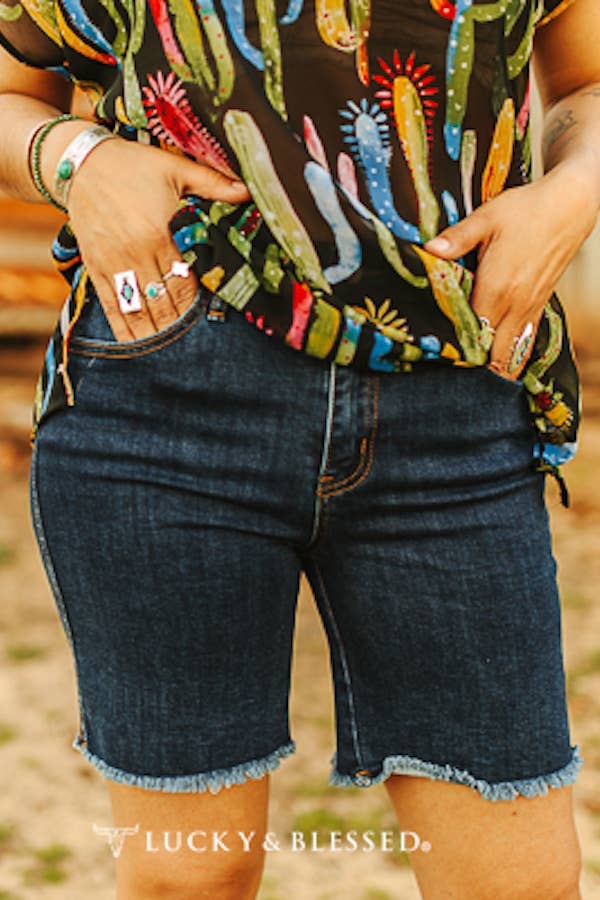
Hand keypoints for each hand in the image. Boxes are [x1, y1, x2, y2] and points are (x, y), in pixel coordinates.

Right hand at [44, 130, 249, 340]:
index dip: (197, 304)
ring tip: (172, 355)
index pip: (184, 280)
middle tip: (198, 348)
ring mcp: (114, 263)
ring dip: (155, 333)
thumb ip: (213, 183)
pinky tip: (135, 347)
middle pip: (164, 300)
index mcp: (160, 232)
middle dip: (180, 325)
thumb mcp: (175, 167)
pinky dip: (123, 329)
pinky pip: (110, 305)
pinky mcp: (96, 268)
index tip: (211, 321)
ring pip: (138, 309)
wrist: (80, 163)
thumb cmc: (133, 164)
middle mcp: (136, 253)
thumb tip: (248, 192)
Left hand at [423, 162, 597, 378]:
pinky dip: (512, 355)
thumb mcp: (486, 218)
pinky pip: (525, 340)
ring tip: (475, 380)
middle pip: (493, 352)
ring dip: (494, 366)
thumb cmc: (527, 209)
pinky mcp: (540, 305)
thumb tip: (428, 249)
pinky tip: (501, 366)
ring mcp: (530, 308)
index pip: (471, 333)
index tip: (439, 358)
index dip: (455, 348)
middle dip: (473, 366)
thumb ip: (456, 238)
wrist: (570, 205)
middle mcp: (515, 305)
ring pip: (511, 352)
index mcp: (497, 288)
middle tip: (452, 373)